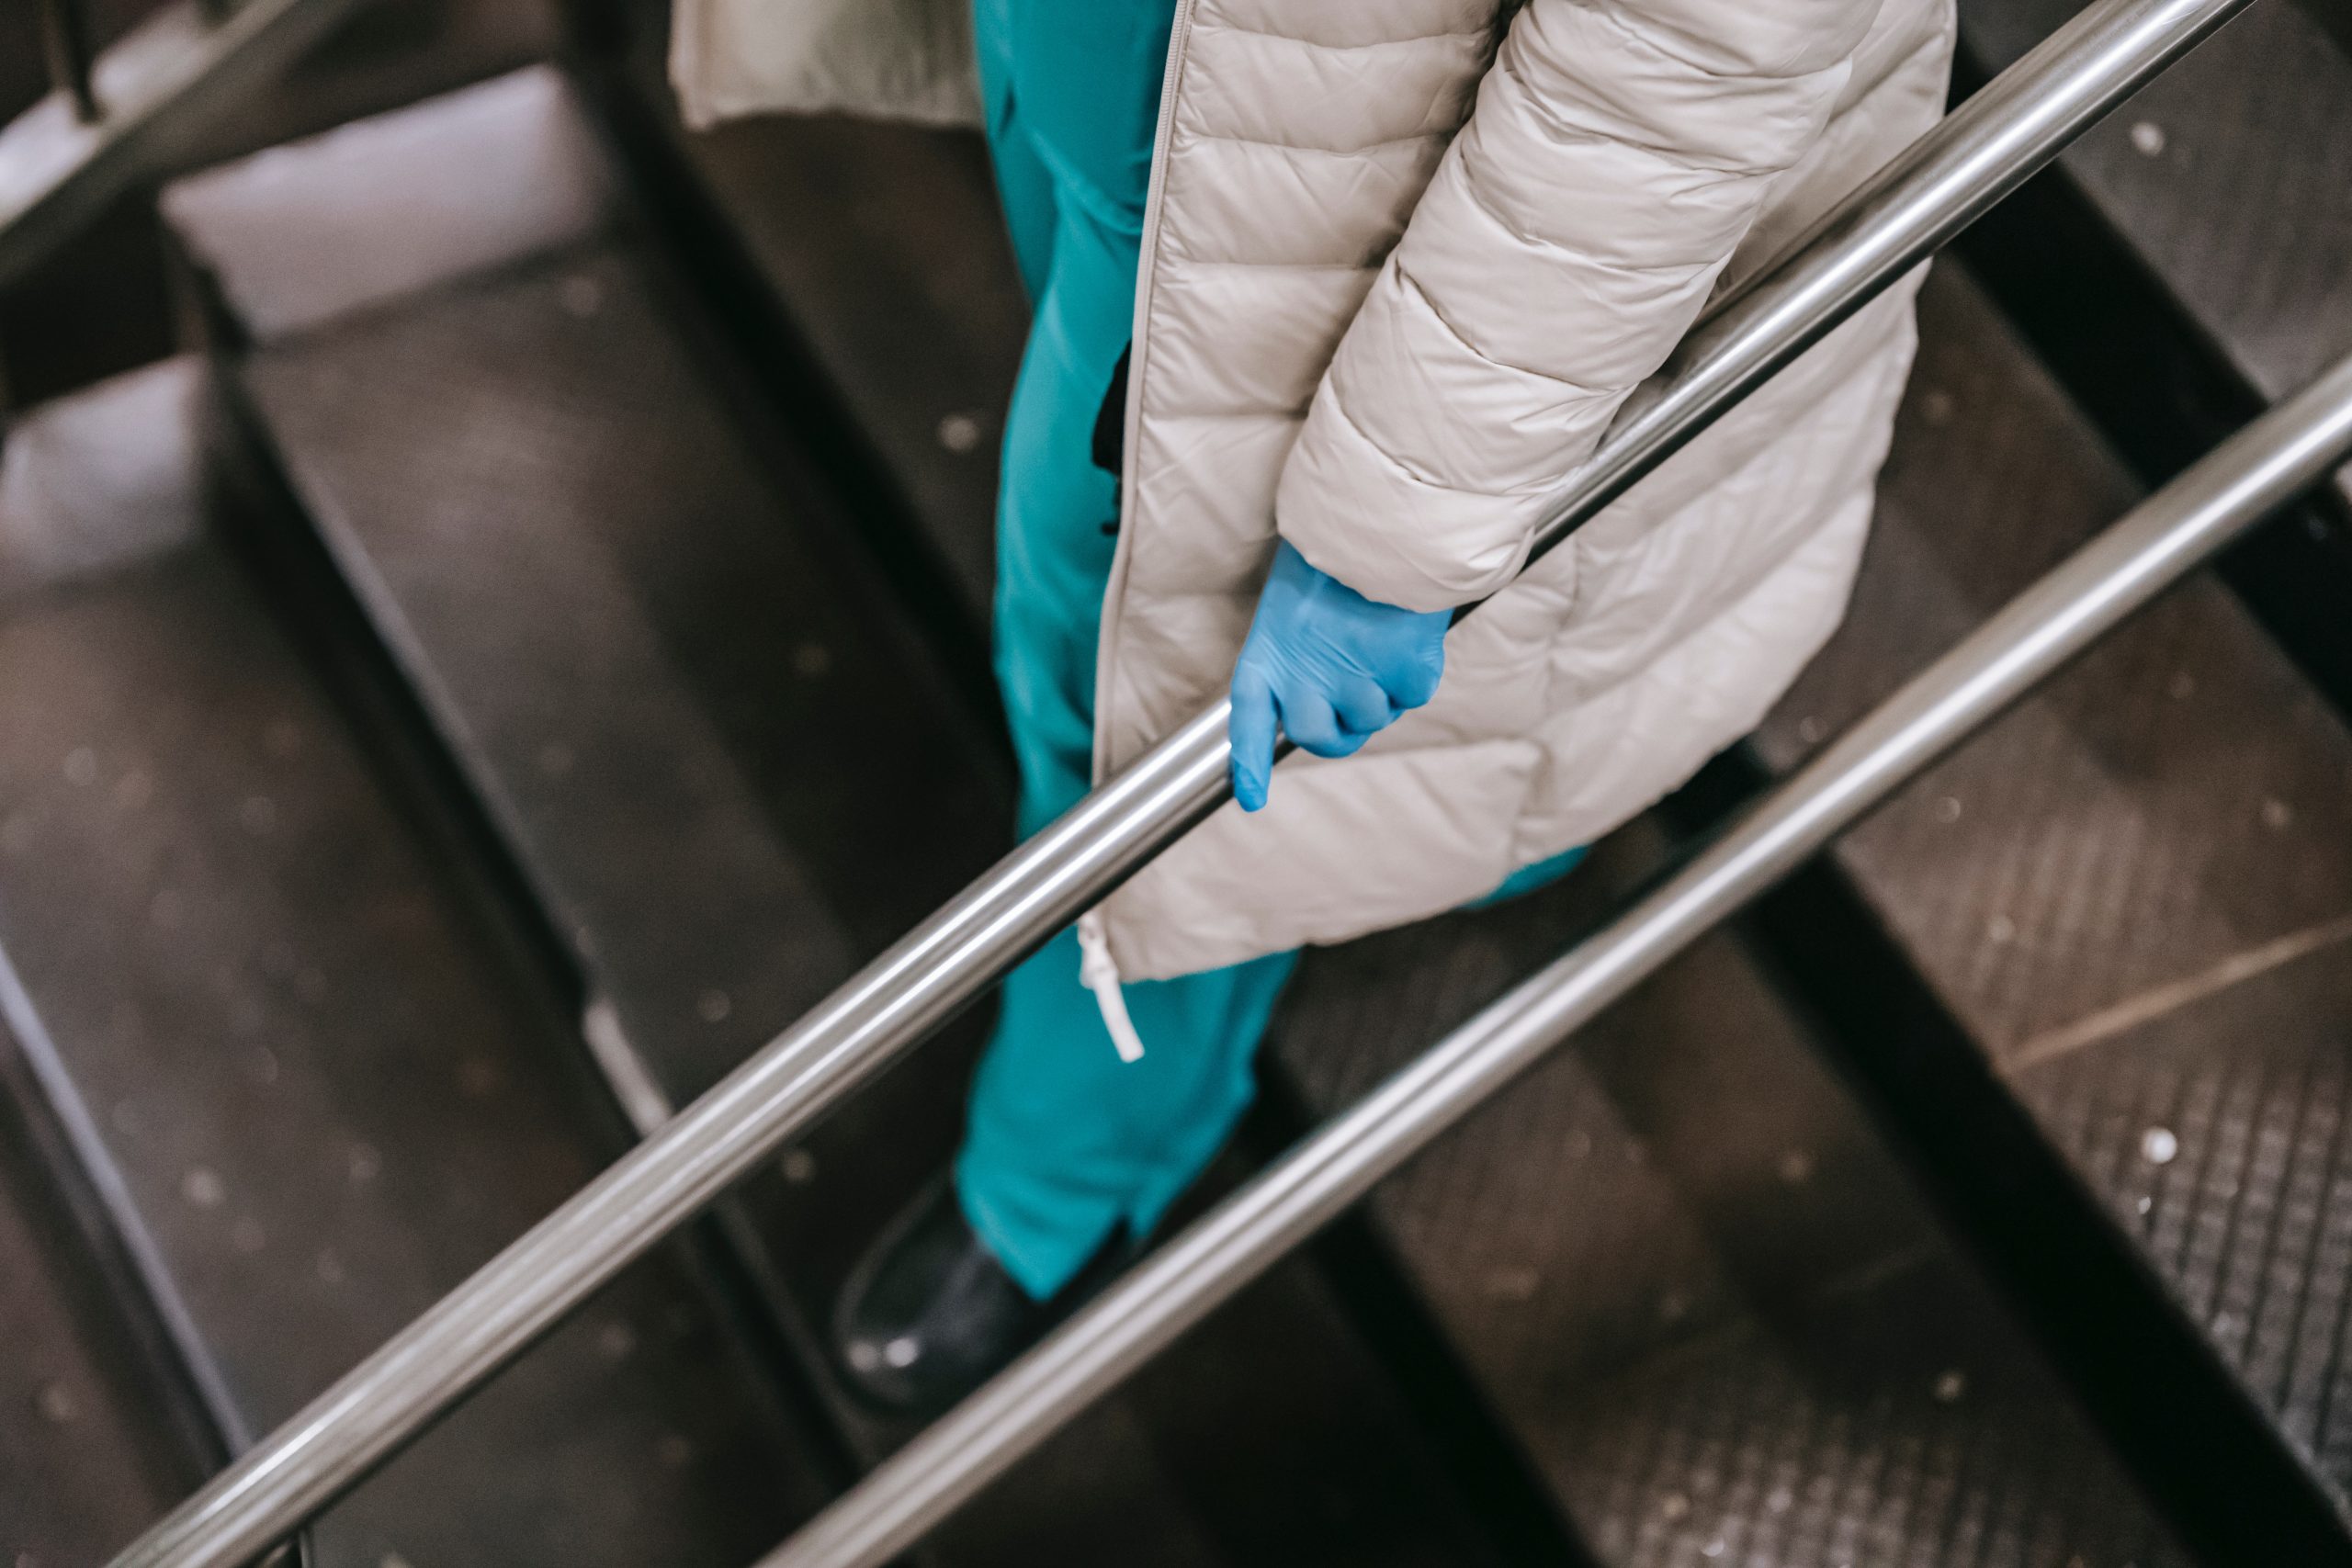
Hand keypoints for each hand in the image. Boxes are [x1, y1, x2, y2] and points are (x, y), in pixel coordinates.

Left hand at [1228, 539, 1448, 810]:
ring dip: (1382, 687)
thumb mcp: (1294, 601)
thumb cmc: (1338, 553)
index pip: (1250, 721)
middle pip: (1319, 738)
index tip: (1252, 800)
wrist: (1385, 519)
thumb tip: (1321, 699)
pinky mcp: (1403, 677)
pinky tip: (1407, 630)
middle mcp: (1305, 679)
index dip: (1250, 763)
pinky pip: (1412, 694)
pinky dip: (1416, 669)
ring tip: (1380, 633)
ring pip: (1373, 717)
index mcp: (1268, 654)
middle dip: (1341, 730)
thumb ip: (1298, 656)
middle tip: (1357, 692)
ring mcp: (1355, 682)